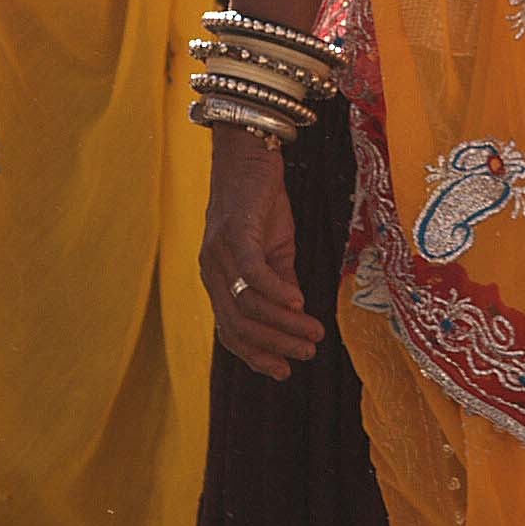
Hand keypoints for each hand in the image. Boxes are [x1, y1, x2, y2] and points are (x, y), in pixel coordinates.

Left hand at [198, 130, 323, 380]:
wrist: (249, 154)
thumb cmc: (259, 202)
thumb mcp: (274, 250)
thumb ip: (281, 283)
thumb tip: (296, 316)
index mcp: (217, 280)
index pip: (230, 332)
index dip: (255, 356)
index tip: (284, 372)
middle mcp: (211, 271)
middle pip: (238, 325)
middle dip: (274, 346)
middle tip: (307, 353)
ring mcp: (219, 253)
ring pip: (247, 304)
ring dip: (283, 324)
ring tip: (313, 332)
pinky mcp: (235, 233)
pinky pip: (252, 273)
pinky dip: (276, 293)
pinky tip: (299, 303)